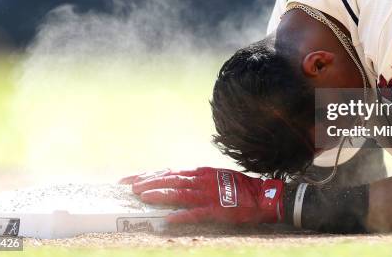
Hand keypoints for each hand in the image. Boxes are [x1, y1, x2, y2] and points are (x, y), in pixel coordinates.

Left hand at [126, 167, 283, 224]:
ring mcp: (208, 194)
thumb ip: (196, 179)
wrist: (262, 197)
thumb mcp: (215, 177)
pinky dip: (181, 215)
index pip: (169, 172)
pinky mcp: (216, 210)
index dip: (149, 175)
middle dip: (148, 182)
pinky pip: (195, 213)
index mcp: (200, 172)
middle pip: (170, 179)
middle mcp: (202, 180)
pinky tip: (167, 219)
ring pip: (179, 192)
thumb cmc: (238, 188)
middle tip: (129, 186)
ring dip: (160, 193)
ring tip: (142, 196)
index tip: (131, 179)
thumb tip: (174, 182)